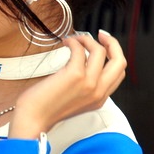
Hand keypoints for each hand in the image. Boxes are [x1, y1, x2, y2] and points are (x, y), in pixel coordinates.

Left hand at [8, 30, 125, 138]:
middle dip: (112, 43)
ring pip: (101, 51)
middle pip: (120, 61)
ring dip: (87, 39)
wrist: (33, 118)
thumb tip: (84, 61)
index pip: (119, 73)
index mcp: (99, 98)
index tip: (105, 45)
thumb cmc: (46, 108)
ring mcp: (89, 83)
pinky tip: (66, 42)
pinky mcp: (75, 75)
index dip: (114, 55)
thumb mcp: (75, 100)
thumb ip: (85, 86)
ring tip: (75, 39)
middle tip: (101, 35)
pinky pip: (80, 49)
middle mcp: (98, 92)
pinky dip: (73, 41)